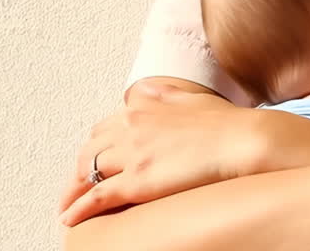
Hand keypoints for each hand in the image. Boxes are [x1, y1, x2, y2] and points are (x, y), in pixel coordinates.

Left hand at [58, 81, 256, 225]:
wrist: (242, 141)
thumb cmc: (228, 123)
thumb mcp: (193, 99)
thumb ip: (166, 96)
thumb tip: (145, 91)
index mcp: (144, 108)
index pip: (104, 128)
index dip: (95, 148)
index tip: (93, 161)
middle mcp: (131, 128)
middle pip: (89, 151)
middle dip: (79, 171)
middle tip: (75, 187)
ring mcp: (132, 155)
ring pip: (87, 173)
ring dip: (73, 191)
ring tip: (67, 206)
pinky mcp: (136, 181)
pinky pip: (97, 197)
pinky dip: (78, 209)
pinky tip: (70, 219)